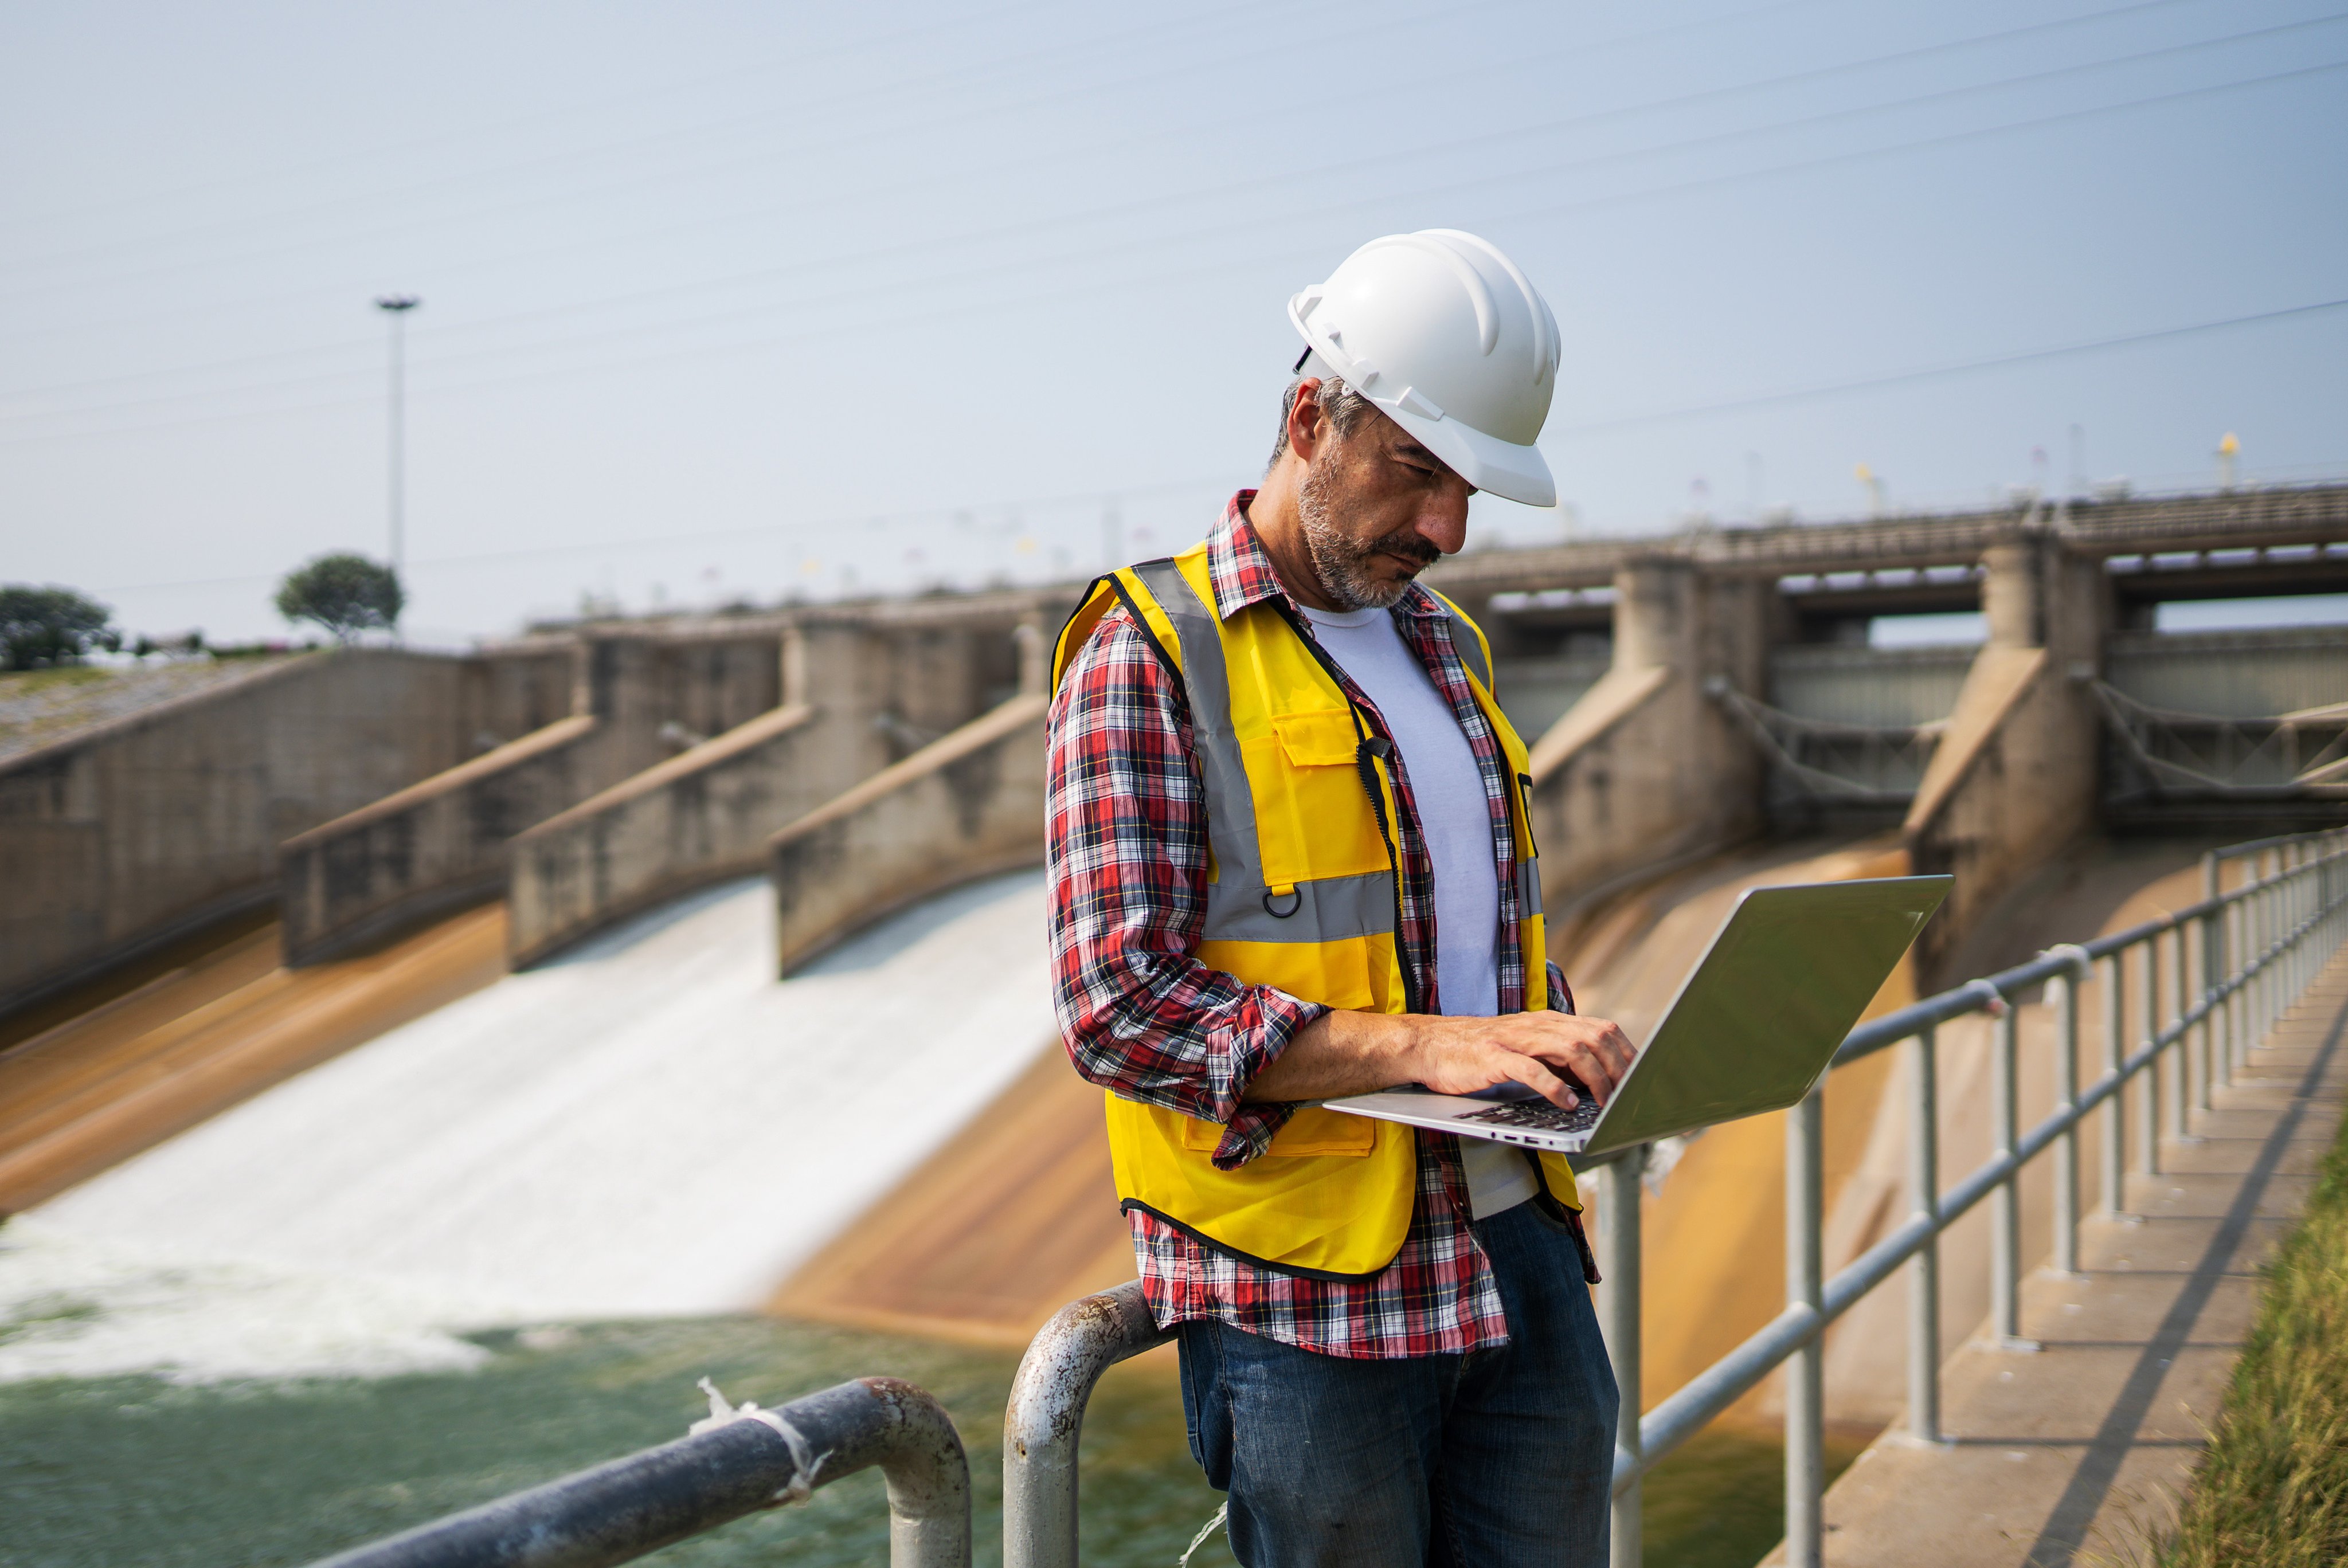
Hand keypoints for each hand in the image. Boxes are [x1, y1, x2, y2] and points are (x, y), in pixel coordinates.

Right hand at [1404, 1012, 1637, 1110]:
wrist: (1429, 1046)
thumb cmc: (1479, 1053)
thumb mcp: (1525, 1050)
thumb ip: (1557, 1059)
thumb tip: (1595, 1081)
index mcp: (1548, 1022)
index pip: (1601, 1029)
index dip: (1627, 1053)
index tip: (1642, 1079)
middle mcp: (1536, 1025)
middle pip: (1594, 1037)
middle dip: (1618, 1068)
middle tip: (1627, 1097)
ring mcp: (1515, 1039)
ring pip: (1570, 1049)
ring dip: (1594, 1078)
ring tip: (1603, 1103)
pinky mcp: (1494, 1057)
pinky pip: (1531, 1069)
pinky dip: (1554, 1087)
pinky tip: (1566, 1104)